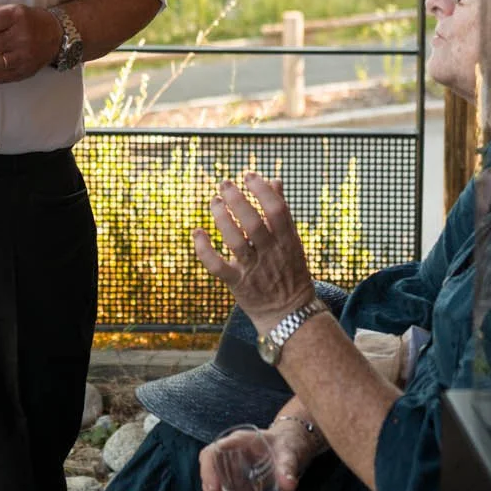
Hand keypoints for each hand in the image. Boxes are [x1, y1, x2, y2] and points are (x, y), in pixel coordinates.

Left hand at [192, 172, 317, 334]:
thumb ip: (282, 212)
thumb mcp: (293, 241)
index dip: (262, 189)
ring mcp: (254, 269)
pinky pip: (217, 266)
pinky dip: (204, 249)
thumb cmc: (289, 271)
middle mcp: (271, 253)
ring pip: (234, 240)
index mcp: (287, 240)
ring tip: (214, 201)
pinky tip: (197, 232)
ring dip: (221, 218)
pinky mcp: (238, 284)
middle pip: (253, 222)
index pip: (277, 209)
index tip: (248, 176)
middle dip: (236, 199)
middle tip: (224, 184)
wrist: (289, 314)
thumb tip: (274, 181)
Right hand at [198, 425, 304, 490]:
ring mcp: (233, 481)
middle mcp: (227, 464)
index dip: (208, 473)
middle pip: (216, 489)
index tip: (215, 490)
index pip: (211, 456)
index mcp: (234, 445)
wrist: (290, 450)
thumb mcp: (289, 451)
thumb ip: (287, 466)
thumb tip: (288, 486)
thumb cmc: (286, 444)